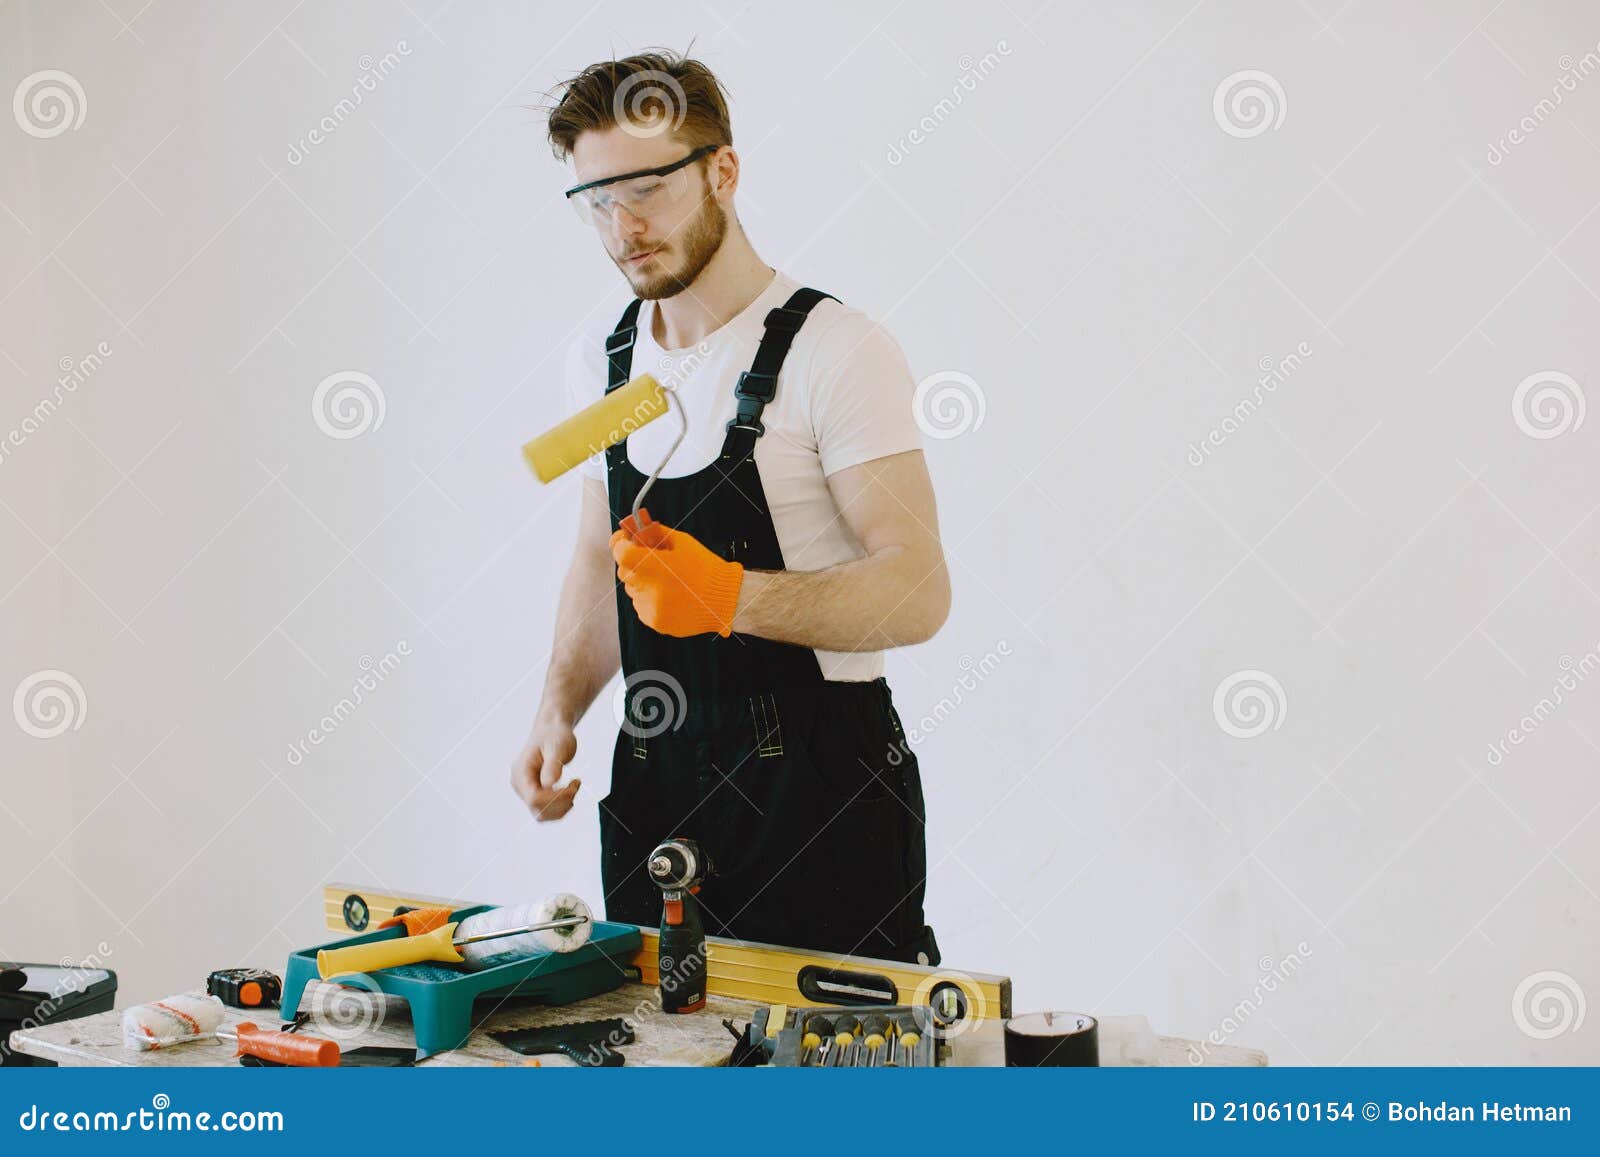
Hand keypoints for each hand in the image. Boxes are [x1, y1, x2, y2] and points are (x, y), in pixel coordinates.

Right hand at [510, 711, 581, 821]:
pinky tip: (570, 792)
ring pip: (541, 815)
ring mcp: (525, 791)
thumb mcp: (557, 746)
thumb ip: (553, 765)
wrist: (552, 731)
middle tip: (577, 783)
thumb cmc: (554, 736)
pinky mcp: (534, 794)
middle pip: (537, 810)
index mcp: (521, 772)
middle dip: (561, 802)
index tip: (573, 784)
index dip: (555, 798)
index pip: (534, 798)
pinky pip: (545, 811)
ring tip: (574, 787)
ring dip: (562, 807)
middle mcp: (519, 784)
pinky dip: (561, 807)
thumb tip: (549, 784)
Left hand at [610, 509, 743, 637]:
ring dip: (642, 582)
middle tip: (649, 560)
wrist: (725, 599)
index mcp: (657, 565)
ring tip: (667, 581)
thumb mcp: (683, 542)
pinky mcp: (655, 621)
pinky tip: (669, 595)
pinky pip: (641, 605)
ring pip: (632, 590)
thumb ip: (655, 534)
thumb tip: (635, 529)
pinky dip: (650, 598)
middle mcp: (651, 588)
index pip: (621, 553)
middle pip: (624, 572)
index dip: (620, 544)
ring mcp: (651, 607)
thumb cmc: (705, 567)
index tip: (624, 541)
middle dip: (632, 563)